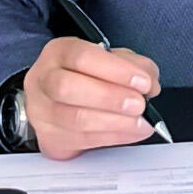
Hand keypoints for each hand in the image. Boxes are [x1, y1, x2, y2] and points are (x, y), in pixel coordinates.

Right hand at [21, 34, 161, 156]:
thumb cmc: (85, 76)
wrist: (53, 101)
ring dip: (114, 122)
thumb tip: (150, 83)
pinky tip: (131, 132)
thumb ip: (132, 65)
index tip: (143, 82)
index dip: (115, 70)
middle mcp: (45, 79)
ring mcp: (42, 110)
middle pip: (67, 87)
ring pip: (73, 118)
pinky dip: (112, 137)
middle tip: (139, 105)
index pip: (82, 57)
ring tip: (140, 123)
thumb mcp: (110, 60)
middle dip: (109, 97)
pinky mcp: (50, 137)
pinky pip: (81, 140)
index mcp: (60, 52)